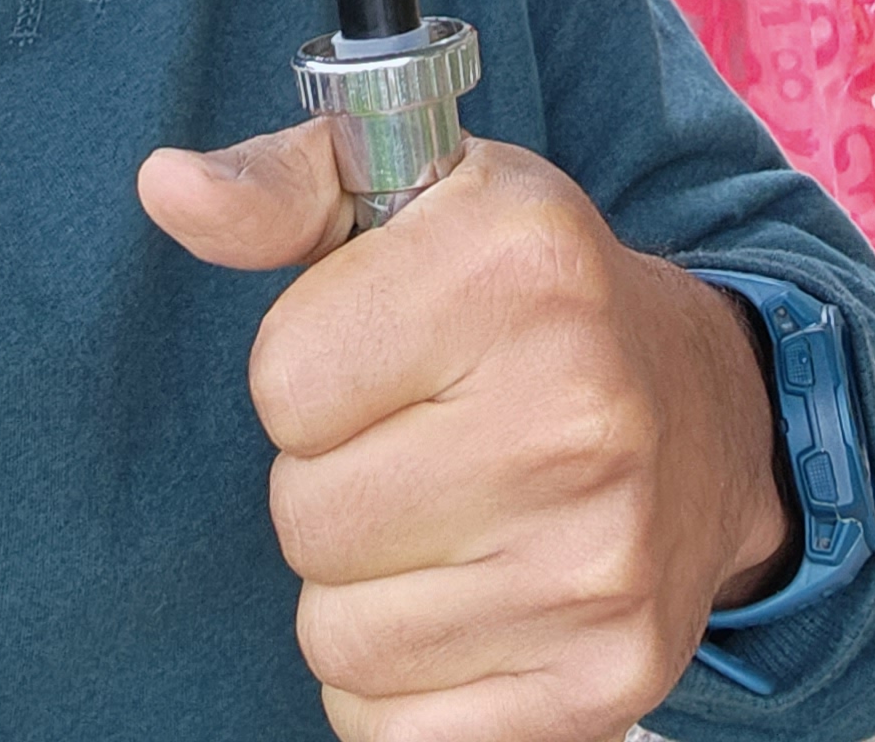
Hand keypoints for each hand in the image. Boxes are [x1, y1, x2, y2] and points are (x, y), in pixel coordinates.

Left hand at [139, 122, 792, 741]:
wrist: (709, 417)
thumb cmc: (526, 302)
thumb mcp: (419, 202)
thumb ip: (280, 192)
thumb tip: (166, 186)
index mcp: (522, 268)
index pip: (283, 382)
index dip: (311, 370)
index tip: (387, 353)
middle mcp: (578, 417)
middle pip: (304, 518)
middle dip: (334, 485)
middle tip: (422, 444)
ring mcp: (598, 564)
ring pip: (337, 637)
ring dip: (364, 592)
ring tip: (450, 523)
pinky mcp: (601, 683)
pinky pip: (392, 732)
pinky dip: (405, 688)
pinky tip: (471, 604)